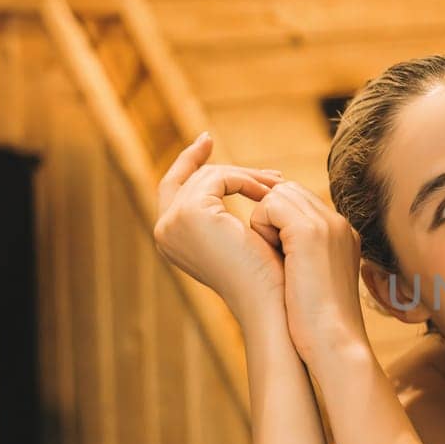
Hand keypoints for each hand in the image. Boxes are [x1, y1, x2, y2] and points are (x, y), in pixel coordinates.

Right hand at [153, 133, 286, 321]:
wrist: (273, 303)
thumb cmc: (268, 280)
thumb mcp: (245, 243)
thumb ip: (231, 221)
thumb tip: (248, 190)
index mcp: (173, 241)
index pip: (174, 188)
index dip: (189, 162)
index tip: (206, 140)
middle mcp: (164, 231)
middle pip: (192, 178)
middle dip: (230, 170)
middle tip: (266, 168)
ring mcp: (173, 221)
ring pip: (210, 176)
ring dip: (249, 178)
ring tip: (281, 187)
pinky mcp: (191, 213)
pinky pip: (220, 178)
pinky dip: (247, 181)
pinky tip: (270, 193)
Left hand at [248, 180, 369, 367]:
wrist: (333, 343)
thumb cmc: (317, 323)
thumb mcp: (315, 280)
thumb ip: (303, 254)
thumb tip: (275, 241)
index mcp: (343, 233)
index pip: (300, 201)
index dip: (277, 219)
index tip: (269, 249)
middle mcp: (339, 222)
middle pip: (288, 191)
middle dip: (269, 215)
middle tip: (267, 252)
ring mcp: (327, 223)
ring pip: (277, 194)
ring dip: (264, 221)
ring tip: (274, 257)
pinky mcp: (310, 231)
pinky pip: (268, 205)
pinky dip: (260, 227)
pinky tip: (271, 256)